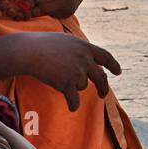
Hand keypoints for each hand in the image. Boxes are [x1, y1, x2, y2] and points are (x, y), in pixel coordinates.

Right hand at [0, 32, 121, 111]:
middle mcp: (85, 59)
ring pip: (82, 86)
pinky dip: (73, 104)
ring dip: (73, 86)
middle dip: (103, 88)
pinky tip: (72, 107)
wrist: (29, 51)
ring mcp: (77, 72)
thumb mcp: (64, 40)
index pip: (105, 56)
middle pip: (101, 77)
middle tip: (103, 94)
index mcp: (85, 47)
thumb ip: (77, 49)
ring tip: (56, 77)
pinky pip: (74, 99)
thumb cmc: (42, 44)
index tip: (118, 72)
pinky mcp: (68, 84)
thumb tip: (84, 59)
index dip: (113, 65)